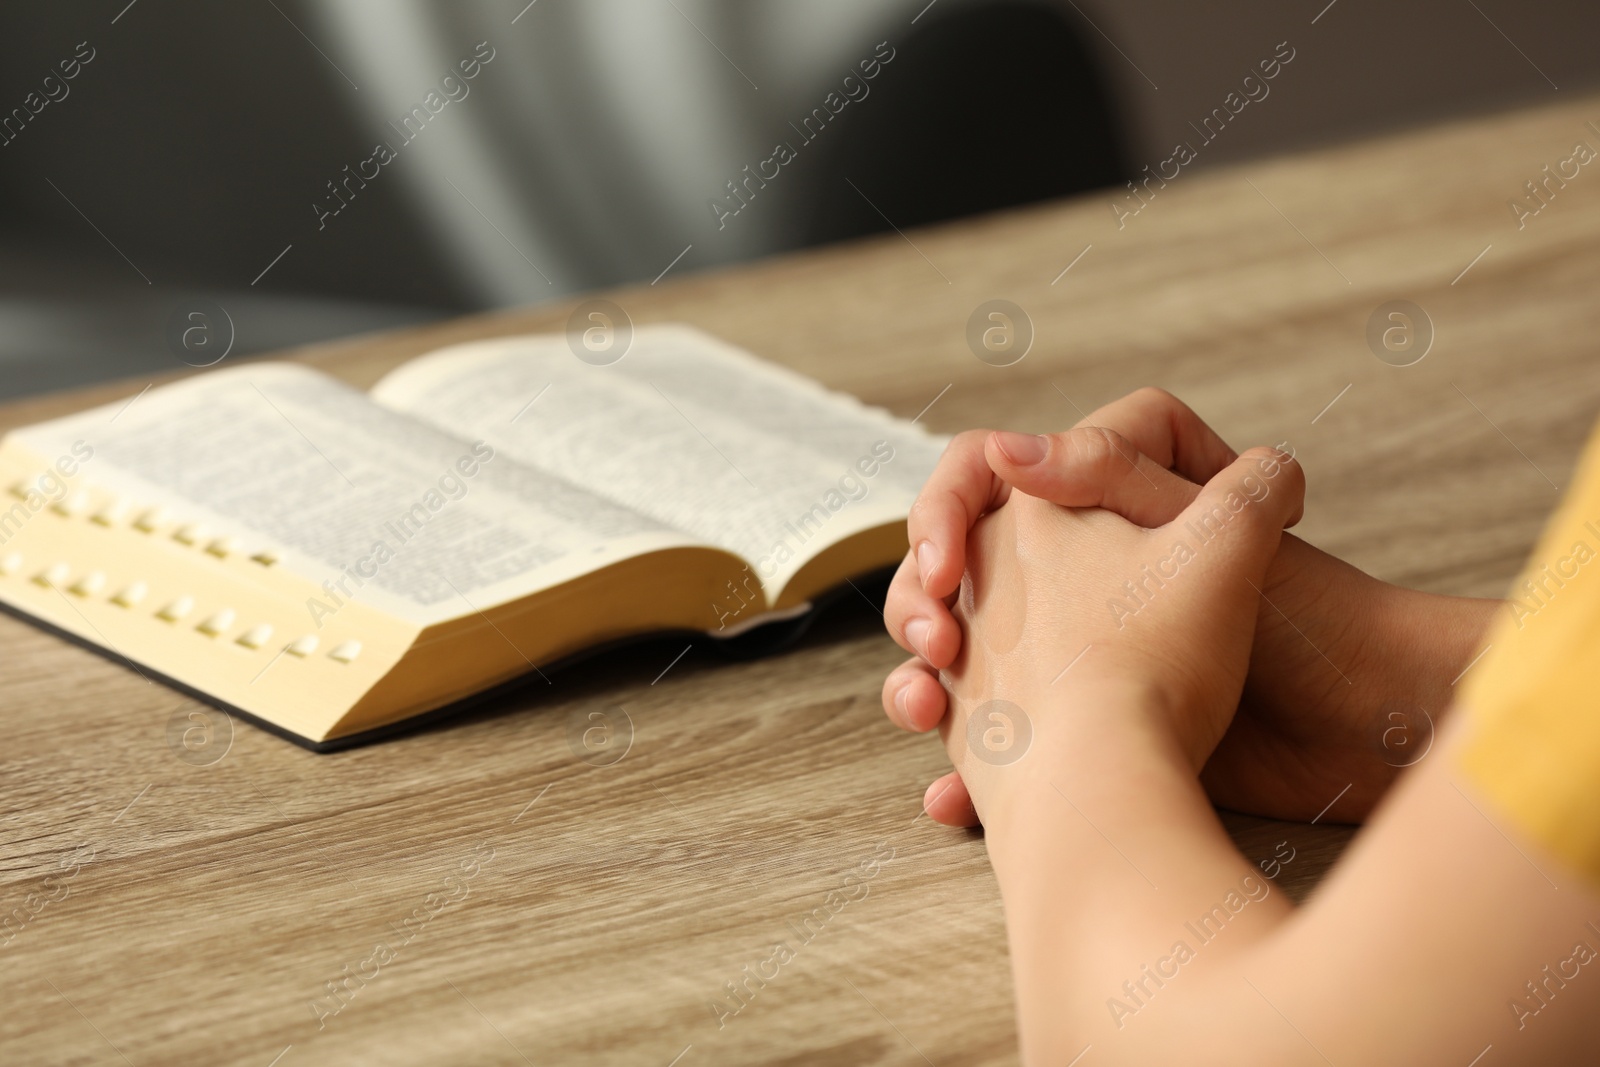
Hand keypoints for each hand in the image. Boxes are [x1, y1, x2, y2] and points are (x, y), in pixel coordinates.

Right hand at [883, 389, 1497, 824]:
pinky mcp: (1077, 733)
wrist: (1338, 737)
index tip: (952, 557)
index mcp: (1098, 515)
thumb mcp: (1209, 522)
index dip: (950, 506)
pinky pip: (990, 750)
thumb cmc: (1290, 625)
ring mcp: (1069, 658)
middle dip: (920, 600)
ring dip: (921, 685)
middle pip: (948, 571)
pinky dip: (966, 779)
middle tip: (938, 634)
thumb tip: (1004, 446)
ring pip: (952, 662)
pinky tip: (955, 798)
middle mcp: (1074, 579)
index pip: (986, 478)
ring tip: (931, 711)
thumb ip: (1110, 464)